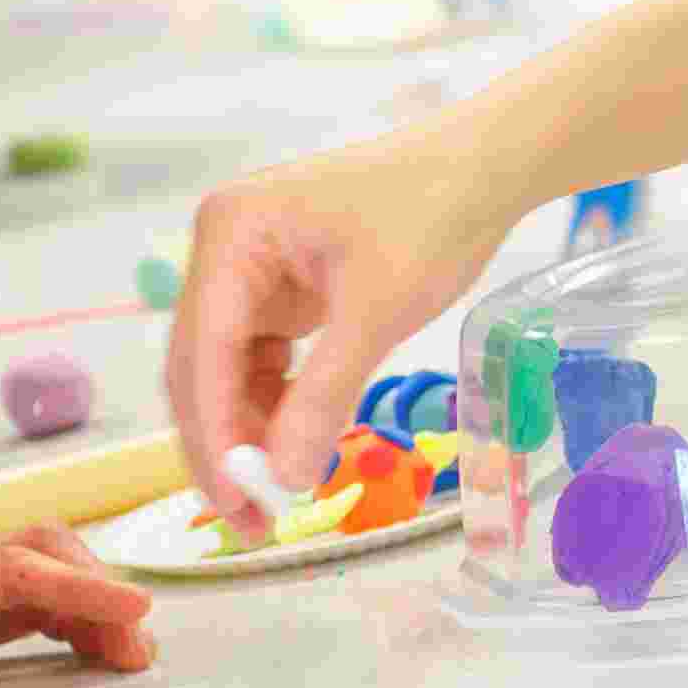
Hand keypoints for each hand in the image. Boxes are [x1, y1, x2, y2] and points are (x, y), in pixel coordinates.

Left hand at [0, 523, 157, 671]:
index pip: (6, 569)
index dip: (74, 586)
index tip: (129, 613)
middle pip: (32, 552)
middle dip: (92, 589)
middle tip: (134, 646)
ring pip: (36, 572)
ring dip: (89, 603)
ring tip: (127, 653)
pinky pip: (26, 600)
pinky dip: (70, 617)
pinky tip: (92, 652)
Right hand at [168, 128, 522, 537]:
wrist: (485, 167)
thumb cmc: (431, 216)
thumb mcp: (377, 311)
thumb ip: (323, 395)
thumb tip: (283, 477)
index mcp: (232, 232)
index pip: (202, 349)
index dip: (213, 433)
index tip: (233, 502)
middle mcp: (226, 248)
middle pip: (202, 364)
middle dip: (225, 442)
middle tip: (250, 520)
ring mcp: (252, 268)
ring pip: (228, 370)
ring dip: (249, 430)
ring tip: (278, 495)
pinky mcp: (283, 288)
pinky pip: (262, 359)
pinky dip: (277, 403)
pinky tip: (297, 445)